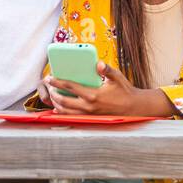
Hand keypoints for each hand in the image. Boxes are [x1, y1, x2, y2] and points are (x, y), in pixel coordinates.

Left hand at [44, 62, 171, 116]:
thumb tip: (98, 63)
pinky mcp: (90, 118)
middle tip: (49, 86)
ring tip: (52, 96)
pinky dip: (63, 112)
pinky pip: (72, 116)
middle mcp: (88, 106)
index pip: (70, 87)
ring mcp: (88, 114)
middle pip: (63, 101)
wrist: (133, 107)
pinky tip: (59, 107)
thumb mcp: (117, 77)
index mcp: (93, 95)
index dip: (58, 82)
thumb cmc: (125, 91)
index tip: (50, 78)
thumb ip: (107, 70)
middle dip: (53, 93)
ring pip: (65, 111)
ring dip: (56, 104)